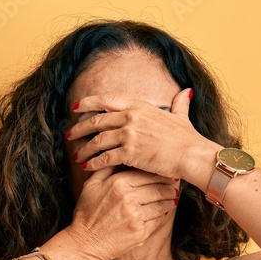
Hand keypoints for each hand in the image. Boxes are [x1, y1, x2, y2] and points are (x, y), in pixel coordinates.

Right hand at [64, 166, 178, 259]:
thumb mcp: (90, 186)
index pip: (146, 174)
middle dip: (169, 185)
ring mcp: (136, 216)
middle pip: (158, 188)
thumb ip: (105, 169)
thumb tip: (118, 155)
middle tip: (175, 183)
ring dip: (170, 200)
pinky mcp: (140, 232)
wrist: (85, 242)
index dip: (159, 172)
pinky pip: (158, 220)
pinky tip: (165, 211)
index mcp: (118, 183)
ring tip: (174, 196)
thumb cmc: (86, 213)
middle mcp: (129, 198)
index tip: (166, 171)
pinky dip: (164, 215)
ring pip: (161, 204)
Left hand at [67, 88, 217, 179]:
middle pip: (97, 121)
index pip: (106, 101)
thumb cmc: (188, 139)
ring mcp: (130, 134)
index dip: (88, 103)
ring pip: (98, 140)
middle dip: (79, 129)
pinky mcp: (130, 152)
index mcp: (139, 105)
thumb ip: (179, 104)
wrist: (192, 154)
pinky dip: (94, 162)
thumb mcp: (181, 117)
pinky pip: (105, 157)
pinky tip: (87, 168)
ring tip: (76, 156)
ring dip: (85, 149)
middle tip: (68, 135)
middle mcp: (131, 116)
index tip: (75, 108)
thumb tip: (187, 91)